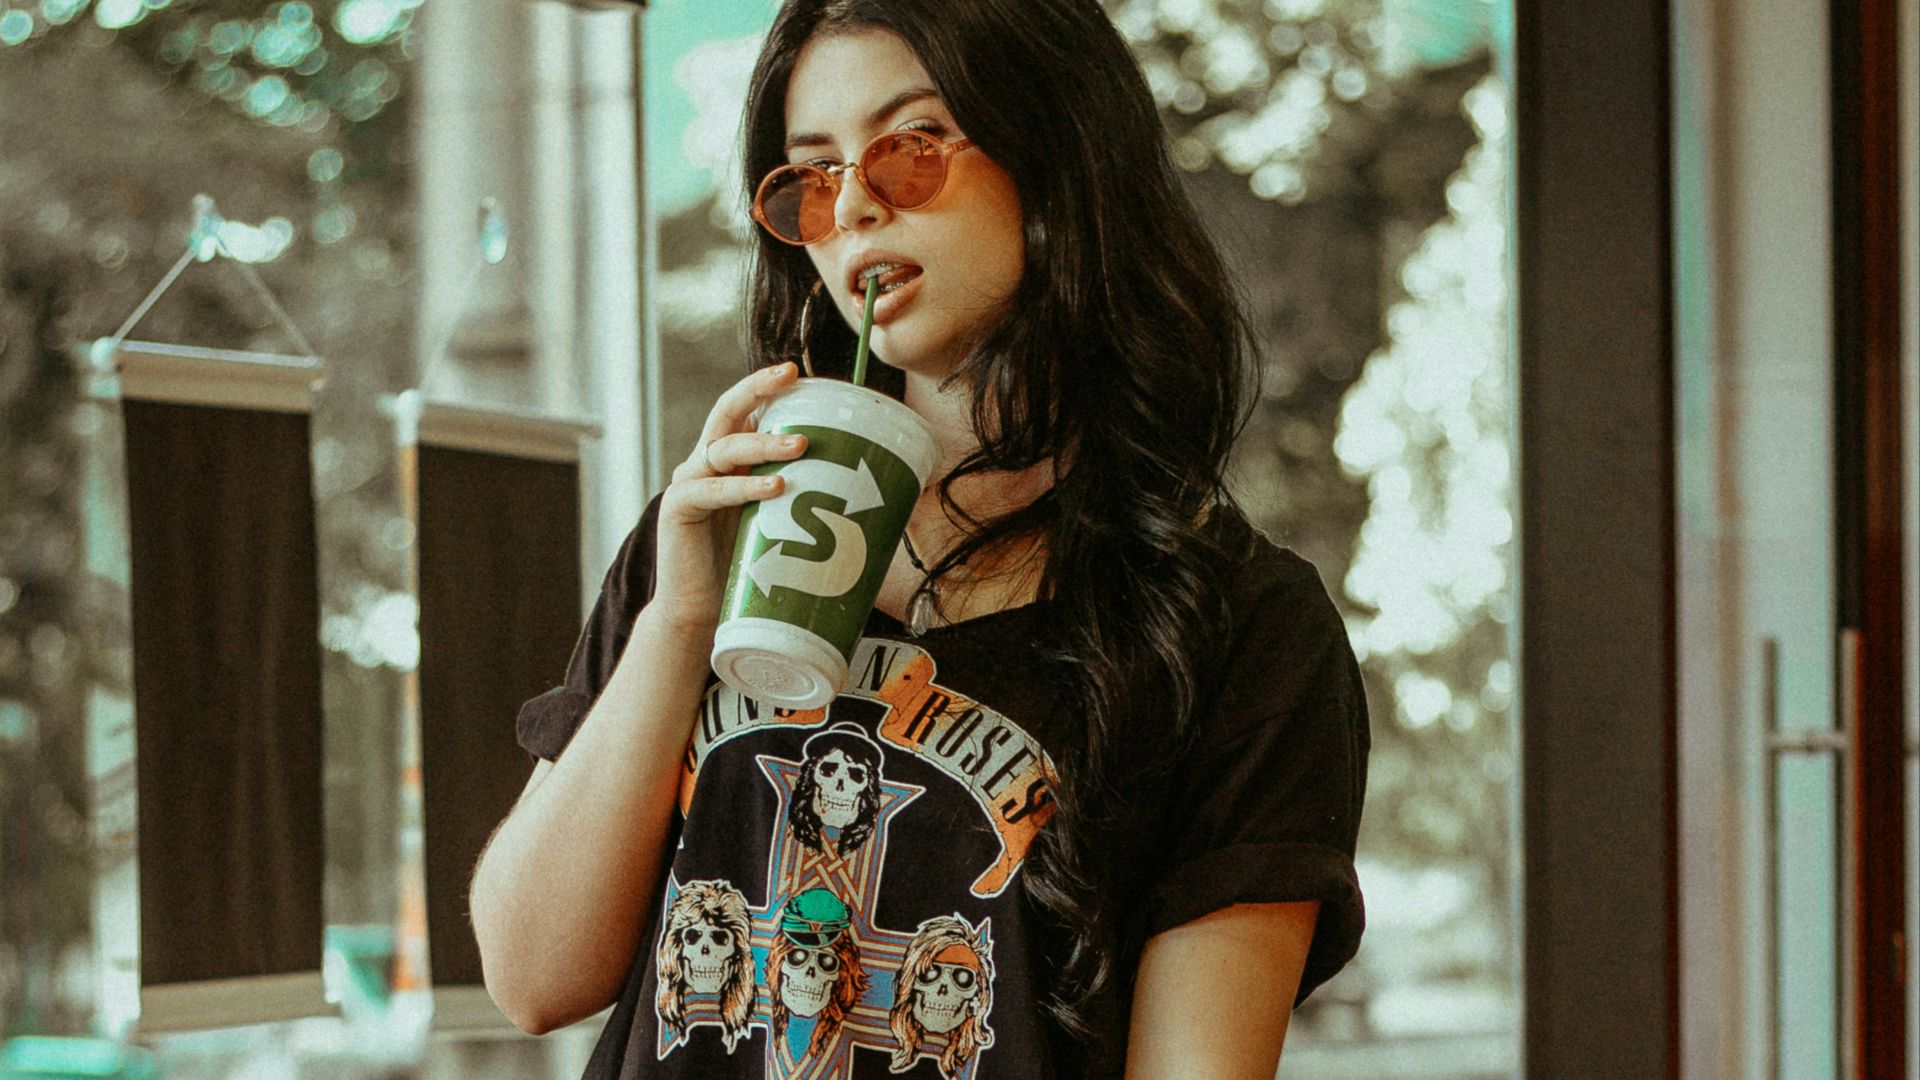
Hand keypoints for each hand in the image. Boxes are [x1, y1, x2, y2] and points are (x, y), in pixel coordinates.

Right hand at [648, 361, 808, 638]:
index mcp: (729, 460)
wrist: (702, 612)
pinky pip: (711, 490)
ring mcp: (688, 483)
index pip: (744, 411)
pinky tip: (776, 487)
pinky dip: (745, 487)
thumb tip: (870, 496)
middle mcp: (704, 463)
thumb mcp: (778, 522)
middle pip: (726, 411)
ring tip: (802, 445)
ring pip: (724, 448)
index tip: (797, 371)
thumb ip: (801, 499)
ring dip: (765, 443)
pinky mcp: (677, 509)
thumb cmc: (746, 567)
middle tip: (791, 375)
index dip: (765, 387)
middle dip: (758, 388)